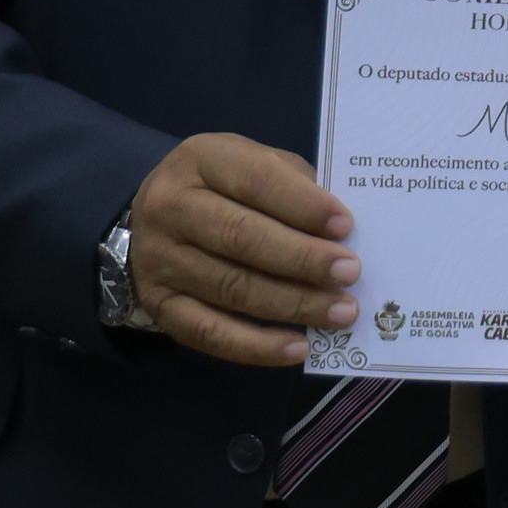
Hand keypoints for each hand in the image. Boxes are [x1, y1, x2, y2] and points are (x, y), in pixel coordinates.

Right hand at [126, 133, 357, 366]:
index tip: (345, 227)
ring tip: (340, 312)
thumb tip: (341, 232)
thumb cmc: (228, 188)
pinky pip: (208, 332)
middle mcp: (170, 207)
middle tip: (350, 273)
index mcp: (201, 159)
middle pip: (242, 237)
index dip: (303, 205)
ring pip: (231, 288)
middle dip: (303, 258)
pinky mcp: (158, 304)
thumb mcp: (256, 164)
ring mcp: (157, 259)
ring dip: (292, 304)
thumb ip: (295, 186)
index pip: (256, 180)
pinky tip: (298, 347)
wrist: (159, 217)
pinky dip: (256, 346)